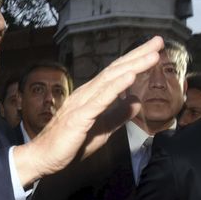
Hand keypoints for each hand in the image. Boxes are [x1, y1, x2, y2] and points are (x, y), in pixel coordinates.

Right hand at [13, 36, 162, 185]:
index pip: (116, 74)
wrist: (42, 158)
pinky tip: (130, 76)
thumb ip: (118, 115)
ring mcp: (81, 104)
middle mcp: (86, 94)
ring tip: (152, 55)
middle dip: (138, 55)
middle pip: (115, 70)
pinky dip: (116, 87)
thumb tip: (136, 102)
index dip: (135, 60)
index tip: (154, 50)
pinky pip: (100, 100)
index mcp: (91, 95)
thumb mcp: (102, 130)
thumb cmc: (68, 144)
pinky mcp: (79, 117)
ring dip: (132, 66)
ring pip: (110, 80)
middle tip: (158, 41)